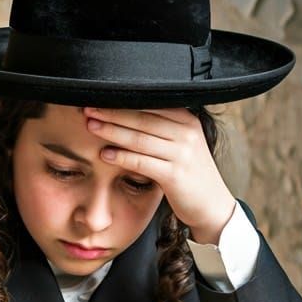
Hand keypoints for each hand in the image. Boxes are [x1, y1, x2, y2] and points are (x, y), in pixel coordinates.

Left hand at [84, 106, 234, 244]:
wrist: (212, 205)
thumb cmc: (190, 174)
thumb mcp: (181, 145)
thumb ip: (161, 129)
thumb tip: (125, 115)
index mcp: (187, 120)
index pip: (150, 104)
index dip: (123, 101)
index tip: (99, 97)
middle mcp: (187, 133)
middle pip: (143, 118)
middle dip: (112, 113)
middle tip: (89, 109)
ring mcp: (183, 154)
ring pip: (140, 138)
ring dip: (113, 131)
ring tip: (91, 127)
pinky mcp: (176, 175)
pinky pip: (142, 162)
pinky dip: (121, 157)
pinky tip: (104, 155)